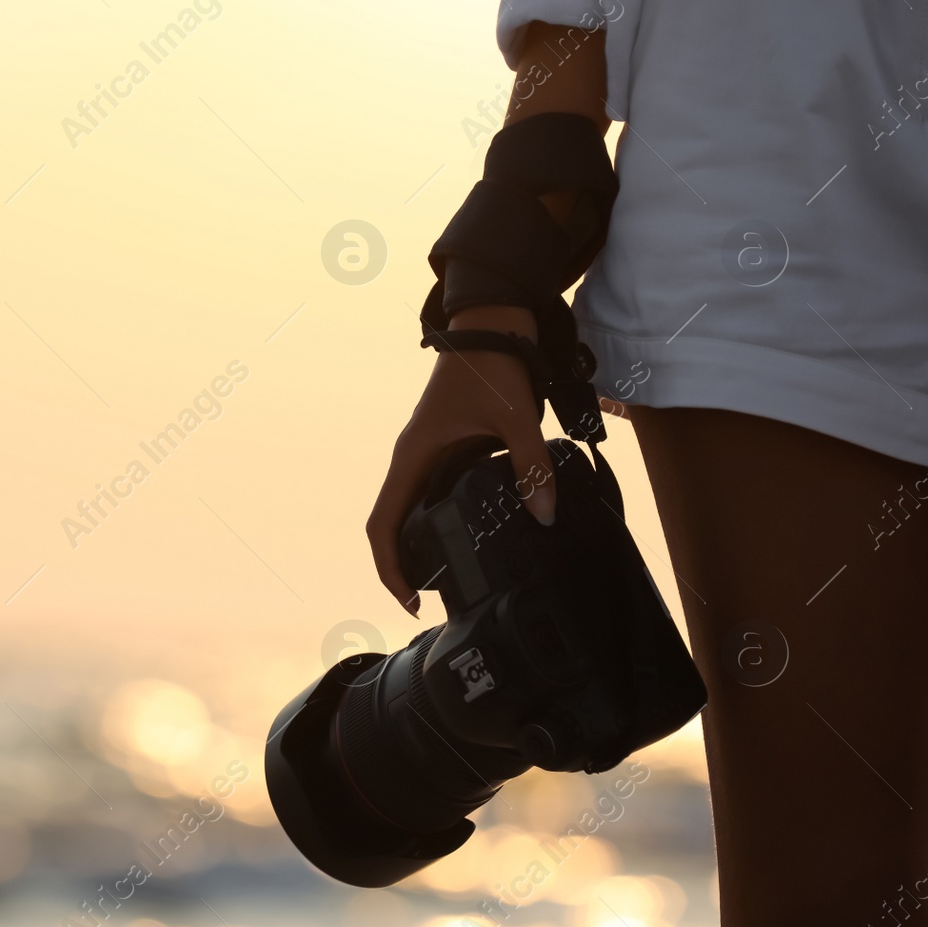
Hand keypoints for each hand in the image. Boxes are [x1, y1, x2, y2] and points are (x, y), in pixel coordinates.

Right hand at [365, 305, 555, 615]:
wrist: (492, 324)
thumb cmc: (493, 364)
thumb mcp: (515, 417)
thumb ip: (531, 466)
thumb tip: (546, 515)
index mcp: (412, 457)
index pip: (381, 525)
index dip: (388, 569)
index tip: (410, 600)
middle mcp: (411, 460)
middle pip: (390, 526)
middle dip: (403, 569)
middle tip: (432, 602)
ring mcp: (426, 455)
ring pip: (409, 512)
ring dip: (419, 548)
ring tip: (451, 579)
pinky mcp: (445, 449)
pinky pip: (432, 495)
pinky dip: (440, 523)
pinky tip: (472, 536)